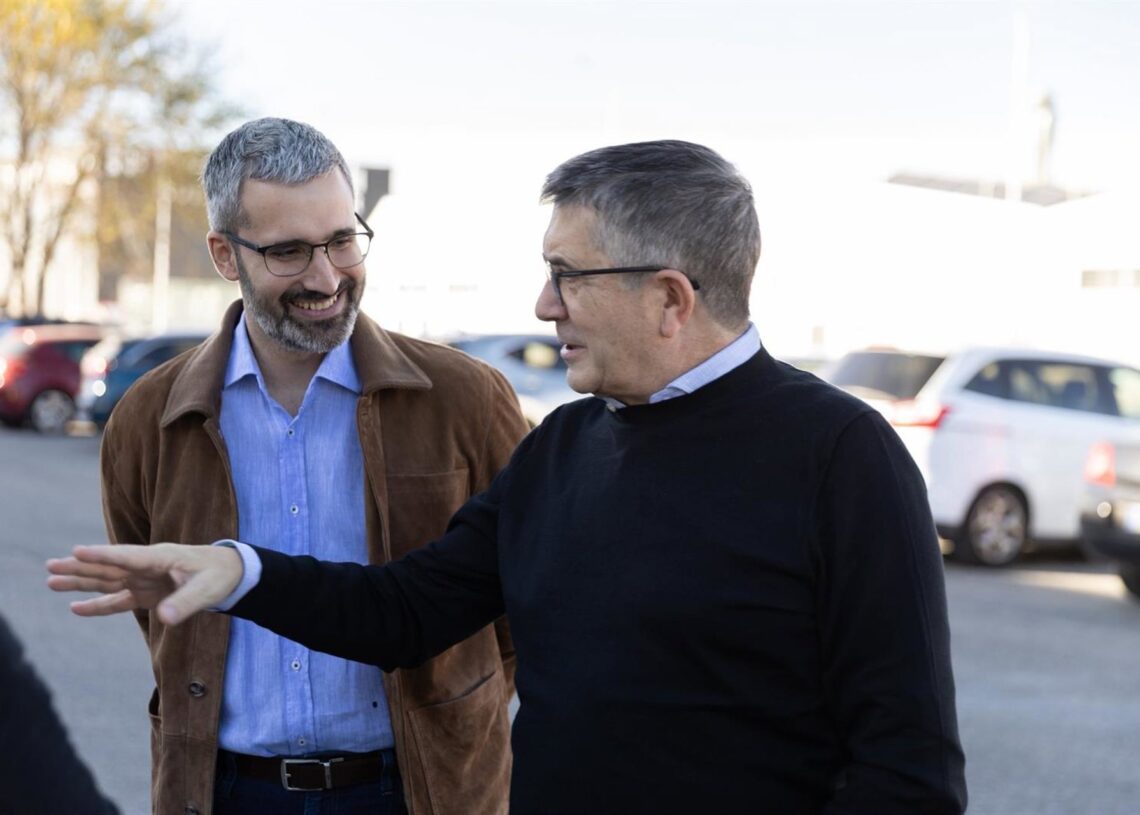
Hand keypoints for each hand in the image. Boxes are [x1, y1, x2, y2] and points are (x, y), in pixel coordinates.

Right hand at [46, 543, 242, 625]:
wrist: (230, 573)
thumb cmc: (220, 575)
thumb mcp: (209, 589)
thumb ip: (187, 602)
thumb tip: (164, 618)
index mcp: (162, 557)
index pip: (128, 556)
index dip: (104, 555)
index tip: (77, 550)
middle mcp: (147, 566)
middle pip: (109, 567)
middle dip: (80, 566)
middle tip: (50, 565)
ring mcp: (144, 580)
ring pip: (106, 580)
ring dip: (80, 581)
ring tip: (50, 581)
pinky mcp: (146, 594)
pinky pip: (117, 600)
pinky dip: (97, 606)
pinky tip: (75, 609)